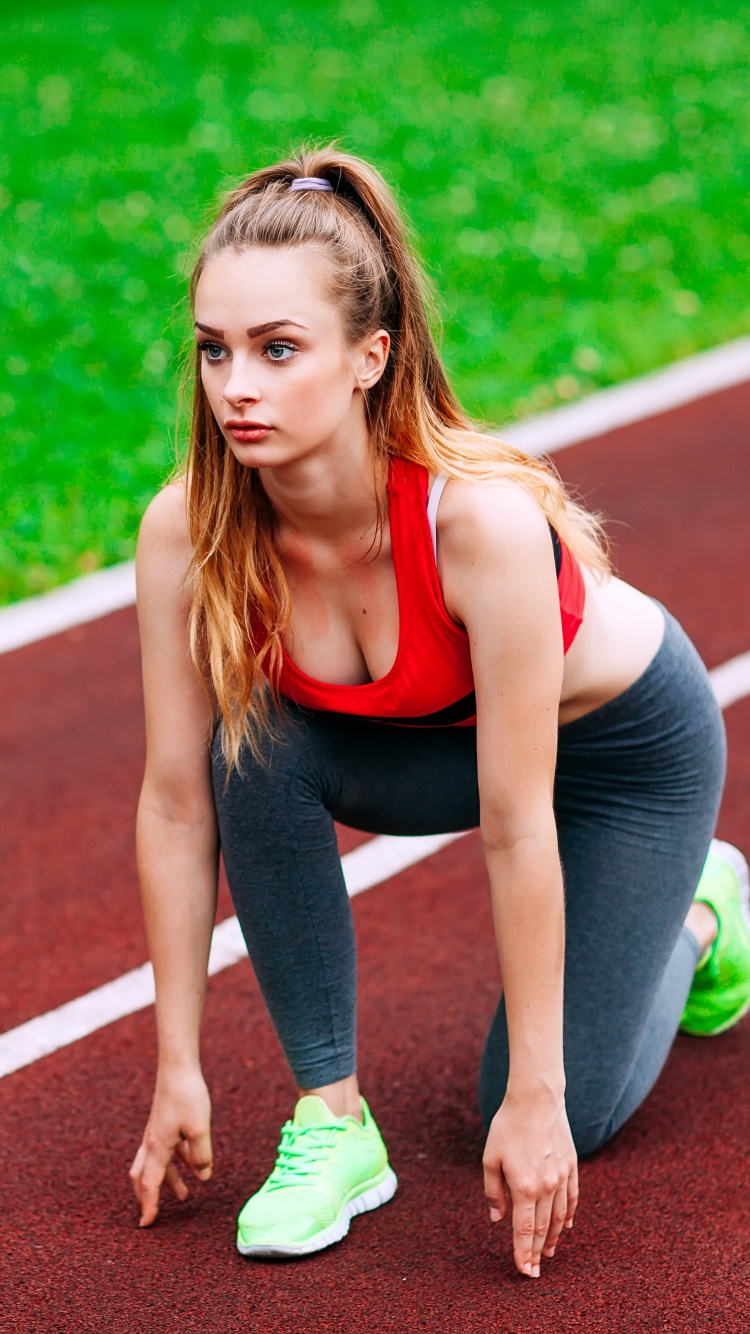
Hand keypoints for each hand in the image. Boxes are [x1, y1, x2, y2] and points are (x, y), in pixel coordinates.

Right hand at [129, 1067, 212, 1226]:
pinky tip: (192, 1165)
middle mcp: (151, 1143)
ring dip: (167, 1182)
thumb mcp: (200, 1129)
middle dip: (148, 1197)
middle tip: (154, 1216)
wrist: (178, 1068)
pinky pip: (164, 1152)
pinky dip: (173, 1164)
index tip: (147, 1225)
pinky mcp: (163, 1125)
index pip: (150, 1185)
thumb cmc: (187, 1096)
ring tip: (184, 1196)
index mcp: (157, 1148)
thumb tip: (203, 1178)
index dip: (148, 1206)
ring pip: (154, 1165)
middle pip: (143, 1178)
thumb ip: (201, 1156)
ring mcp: (155, 1133)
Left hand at [482, 1088, 577, 1277]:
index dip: (524, 1254)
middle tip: (535, 1271)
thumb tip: (498, 1218)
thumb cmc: (508, 1126)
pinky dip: (568, 1215)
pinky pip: (571, 1198)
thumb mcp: (490, 1158)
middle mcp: (546, 1187)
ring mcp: (561, 1177)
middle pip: (543, 1229)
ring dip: (554, 1238)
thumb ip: (493, 1191)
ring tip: (549, 1253)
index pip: (525, 1231)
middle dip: (538, 1253)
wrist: (536, 1099)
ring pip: (559, 1217)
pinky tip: (566, 1226)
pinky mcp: (570, 1166)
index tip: (525, 1272)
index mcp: (524, 1187)